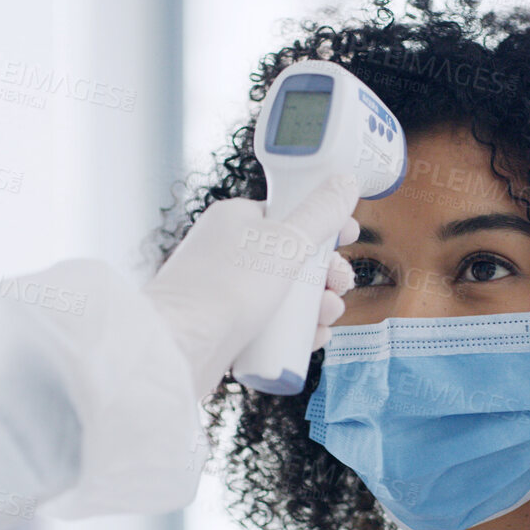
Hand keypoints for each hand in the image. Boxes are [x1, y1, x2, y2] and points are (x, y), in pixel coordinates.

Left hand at [142, 174, 360, 397]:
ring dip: (316, 304)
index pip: (289, 211)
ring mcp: (226, 290)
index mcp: (237, 218)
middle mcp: (228, 250)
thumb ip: (320, 213)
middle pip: (293, 256)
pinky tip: (312, 338)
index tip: (349, 235)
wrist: (180, 346)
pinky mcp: (226, 326)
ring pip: (285, 293)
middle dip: (325, 273)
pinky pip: (270, 323)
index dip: (323, 224)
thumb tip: (346, 183)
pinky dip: (295, 331)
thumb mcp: (287, 242)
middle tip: (341, 285)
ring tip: (328, 316)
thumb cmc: (227, 287)